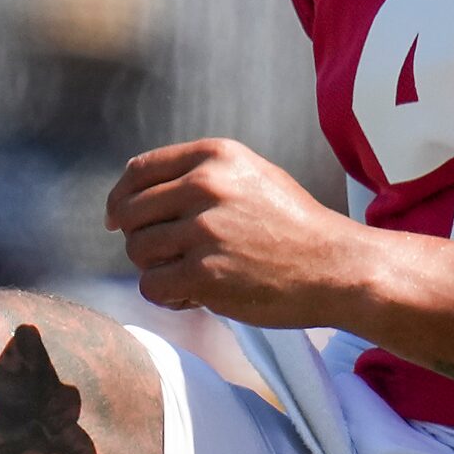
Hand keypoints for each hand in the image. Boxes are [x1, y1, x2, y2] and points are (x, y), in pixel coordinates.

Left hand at [105, 138, 367, 326]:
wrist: (337, 266)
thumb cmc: (294, 226)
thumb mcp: (251, 176)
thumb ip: (198, 176)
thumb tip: (133, 193)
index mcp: (215, 156)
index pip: (139, 171)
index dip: (120, 197)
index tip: (117, 218)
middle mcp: (205, 186)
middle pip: (130, 213)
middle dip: (138, 238)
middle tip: (163, 256)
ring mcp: (204, 231)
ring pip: (138, 251)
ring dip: (156, 269)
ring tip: (190, 277)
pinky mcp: (206, 274)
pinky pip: (152, 286)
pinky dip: (167, 296)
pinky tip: (194, 296)